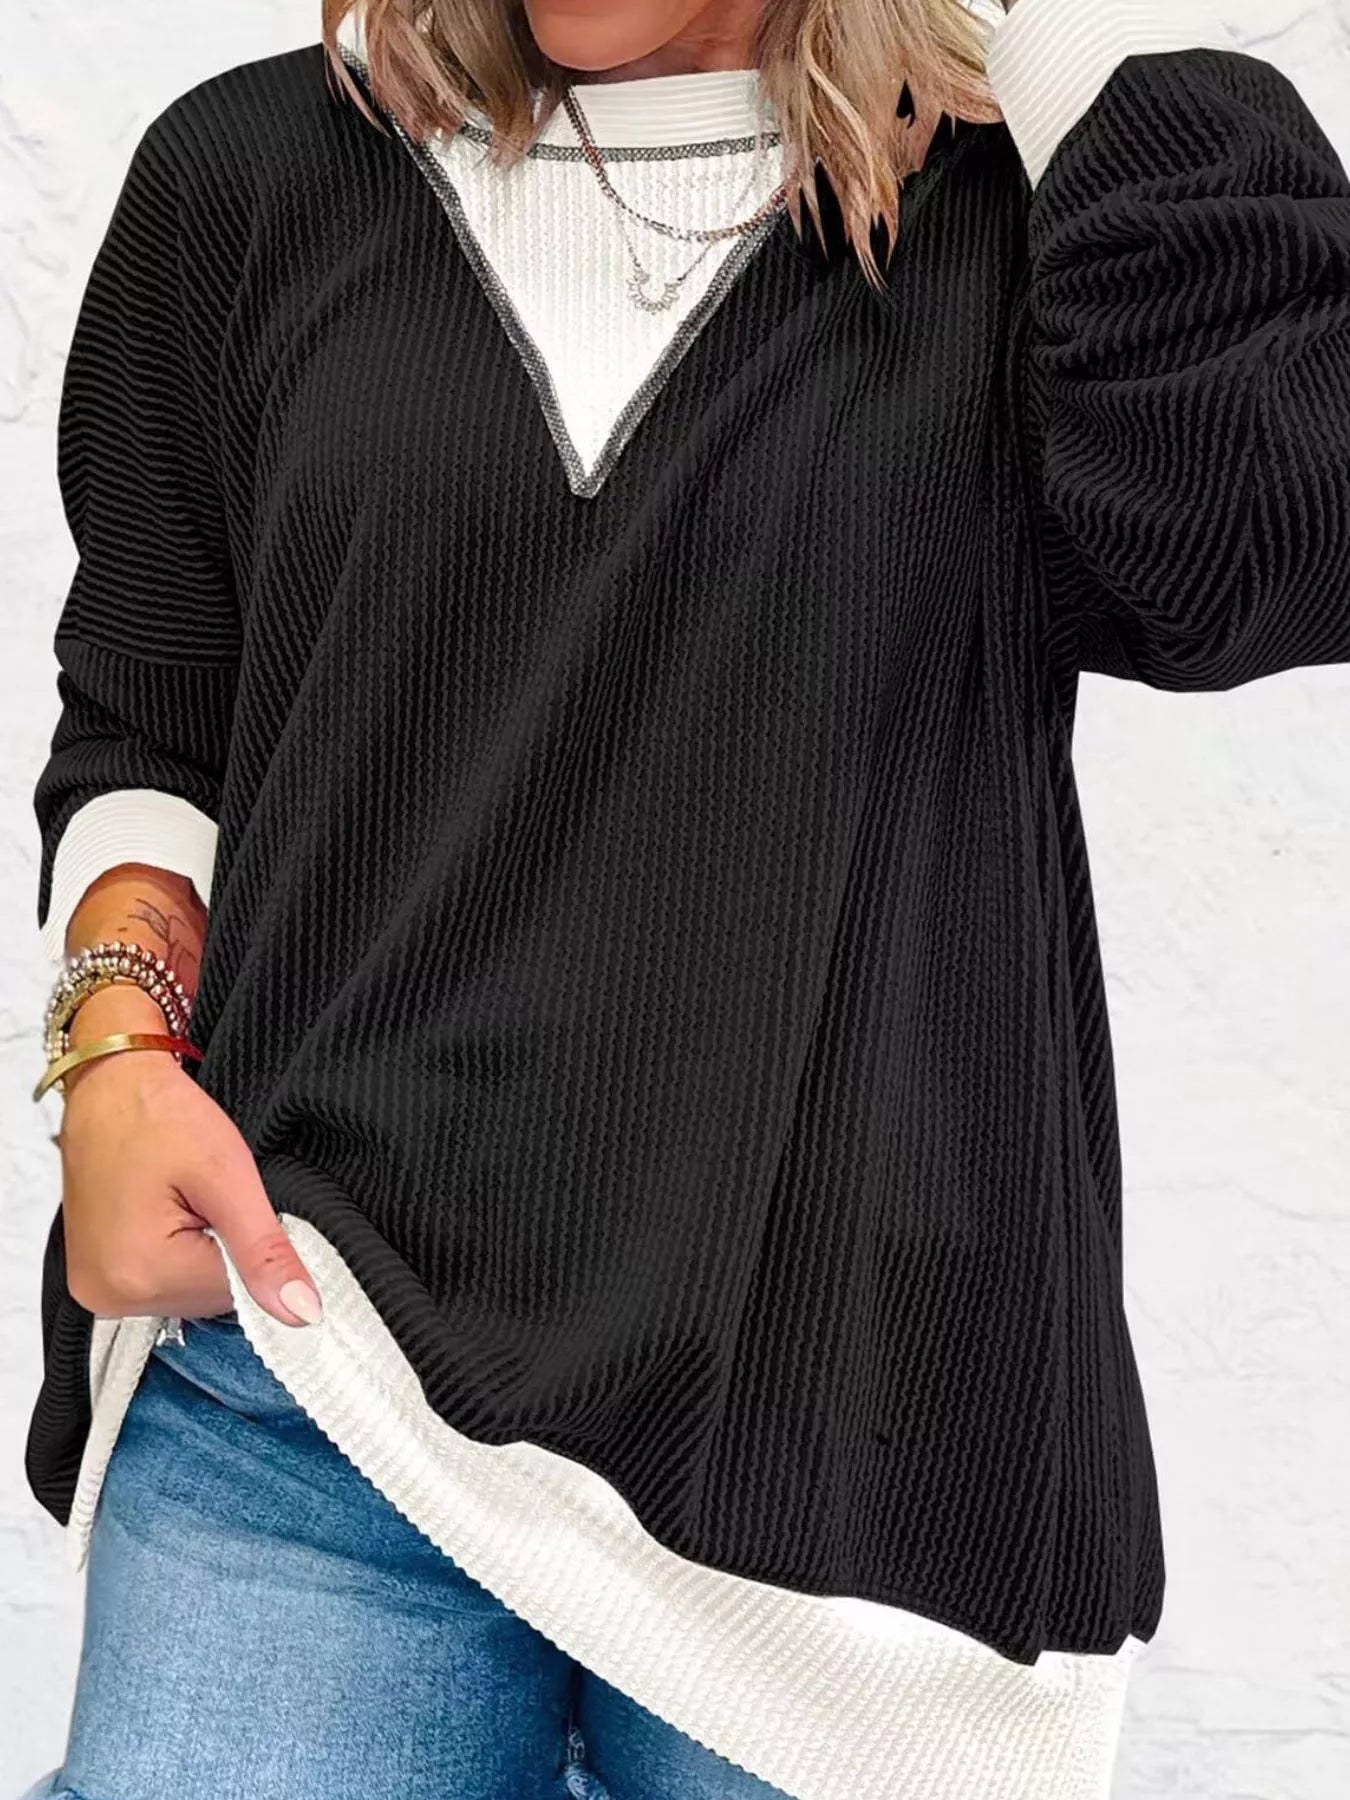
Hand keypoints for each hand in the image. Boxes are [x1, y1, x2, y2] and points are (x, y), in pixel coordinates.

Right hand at [58, 995, 321, 1327]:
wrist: (111, 1082)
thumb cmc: (159, 1114)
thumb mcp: (226, 1176)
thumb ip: (265, 1251)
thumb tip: (303, 1313)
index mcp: (139, 1276)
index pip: (239, 1297)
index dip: (256, 1249)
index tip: (242, 1204)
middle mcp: (109, 1295)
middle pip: (212, 1298)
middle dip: (227, 1248)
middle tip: (212, 1195)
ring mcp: (97, 1289)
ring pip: (191, 1291)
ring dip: (205, 1250)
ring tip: (188, 1198)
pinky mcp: (97, 1275)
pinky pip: (164, 1280)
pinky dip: (181, 1251)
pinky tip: (175, 1211)